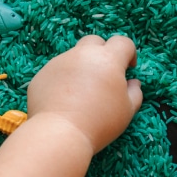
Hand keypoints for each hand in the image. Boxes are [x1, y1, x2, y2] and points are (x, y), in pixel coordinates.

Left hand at [26, 35, 142, 152]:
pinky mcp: (42, 74)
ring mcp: (59, 62)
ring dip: (81, 68)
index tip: (128, 69)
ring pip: (74, 57)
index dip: (129, 54)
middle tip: (104, 76)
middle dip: (102, 53)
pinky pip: (57, 72)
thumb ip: (134, 92)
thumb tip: (132, 83)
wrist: (59, 134)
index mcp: (107, 59)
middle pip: (95, 42)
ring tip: (81, 94)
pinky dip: (63, 81)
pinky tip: (63, 102)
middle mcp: (82, 54)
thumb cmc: (100, 122)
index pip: (123, 42)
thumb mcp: (127, 110)